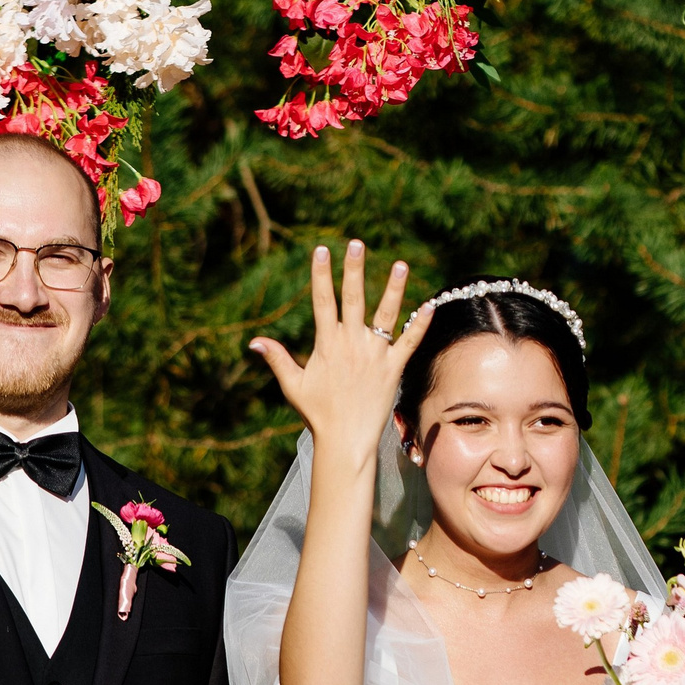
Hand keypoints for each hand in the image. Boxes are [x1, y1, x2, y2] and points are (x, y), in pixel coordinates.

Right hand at [248, 241, 430, 468]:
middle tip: (356, 244)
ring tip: (401, 265)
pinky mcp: (393, 368)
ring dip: (394, 288)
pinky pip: (410, 342)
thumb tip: (255, 342)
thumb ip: (277, 359)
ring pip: (386, 314)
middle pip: (353, 298)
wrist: (345, 440)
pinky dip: (420, 324)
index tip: (321, 250)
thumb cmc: (318, 414)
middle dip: (354, 269)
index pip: (322, 301)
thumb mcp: (293, 385)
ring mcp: (375, 354)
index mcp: (327, 344)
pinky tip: (429, 305)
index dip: (321, 275)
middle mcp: (351, 344)